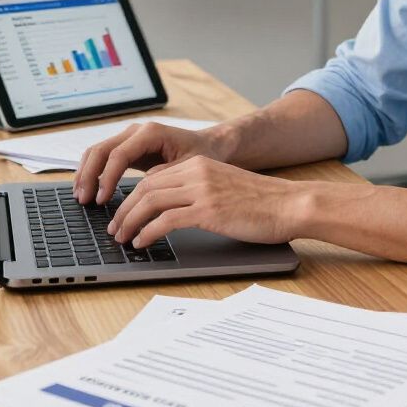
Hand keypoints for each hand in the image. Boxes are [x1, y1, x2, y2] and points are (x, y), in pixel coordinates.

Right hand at [72, 122, 226, 204]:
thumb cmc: (203, 155)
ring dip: (87, 173)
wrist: (210, 145)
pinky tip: (89, 189)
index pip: (119, 154)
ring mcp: (131, 138)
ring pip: (98, 152)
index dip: (107, 177)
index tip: (102, 199)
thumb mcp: (190, 167)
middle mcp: (137, 131)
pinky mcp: (129, 148)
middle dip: (90, 175)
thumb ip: (166, 174)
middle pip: (102, 150)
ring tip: (81, 197)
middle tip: (84, 200)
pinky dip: (93, 172)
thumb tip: (143, 187)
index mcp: (151, 133)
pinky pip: (104, 157)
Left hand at [107, 156, 304, 246]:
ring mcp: (202, 190)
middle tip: (115, 228)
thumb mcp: (225, 187)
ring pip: (150, 202)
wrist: (290, 204)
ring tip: (122, 238)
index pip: (154, 177)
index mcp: (200, 164)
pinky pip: (165, 220)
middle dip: (124, 210)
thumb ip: (200, 191)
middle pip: (146, 188)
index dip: (133, 196)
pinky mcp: (208, 210)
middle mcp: (197, 172)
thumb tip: (173, 211)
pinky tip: (142, 242)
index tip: (124, 213)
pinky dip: (147, 232)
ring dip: (130, 221)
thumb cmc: (263, 203)